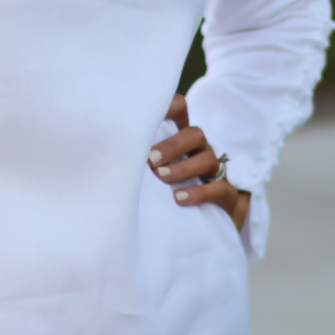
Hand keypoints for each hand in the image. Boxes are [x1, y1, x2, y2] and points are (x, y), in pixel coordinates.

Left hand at [149, 94, 249, 231]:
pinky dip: (199, 192)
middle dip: (172, 146)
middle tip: (150, 161)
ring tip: (162, 178)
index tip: (146, 116)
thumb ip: (139, 163)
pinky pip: (219, 187)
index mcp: (183, 142)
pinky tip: (179, 198)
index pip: (181, 110)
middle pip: (195, 134)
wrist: (203, 228)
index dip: (169, 106)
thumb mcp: (153, 174)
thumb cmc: (166, 195)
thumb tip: (109, 158)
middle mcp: (201, 151)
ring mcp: (215, 172)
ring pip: (208, 159)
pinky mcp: (226, 195)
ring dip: (183, 168)